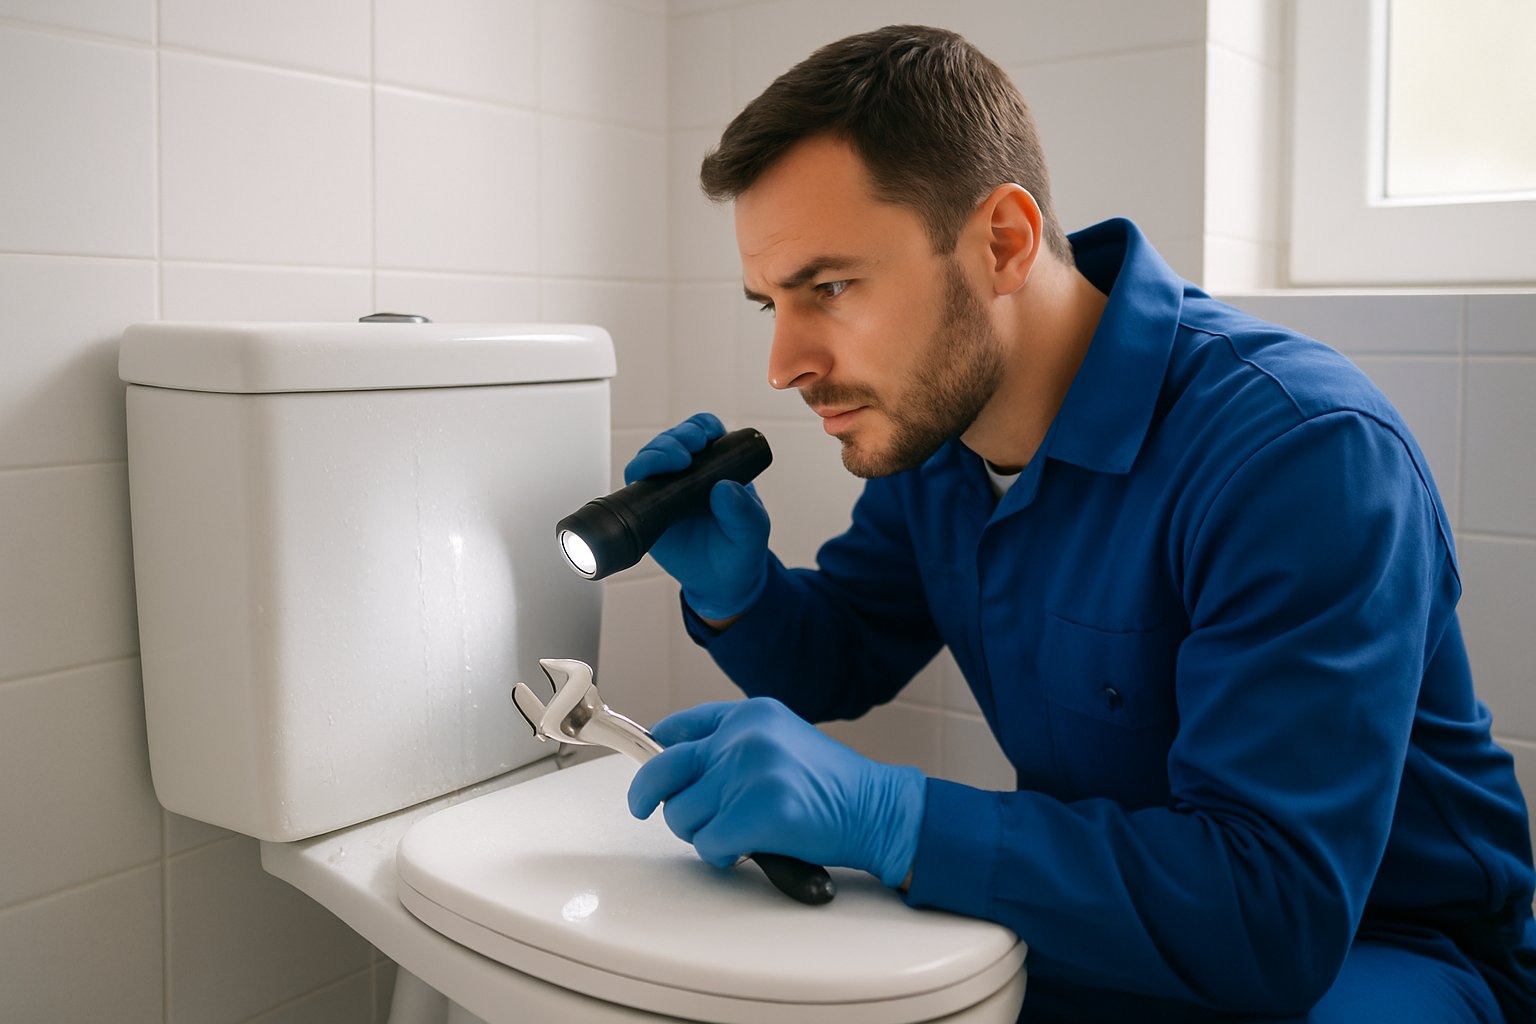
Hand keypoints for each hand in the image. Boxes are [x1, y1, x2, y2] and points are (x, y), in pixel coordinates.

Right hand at [623, 413, 769, 620]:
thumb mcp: (752, 532)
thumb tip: (724, 488)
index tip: (705, 438)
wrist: (718, 585)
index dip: (702, 427)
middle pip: (675, 438)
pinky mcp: (647, 505)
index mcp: (717, 466)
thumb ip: (744, 511)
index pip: (707, 432)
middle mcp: (689, 471)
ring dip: (657, 452)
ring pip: (652, 455)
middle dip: (676, 438)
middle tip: (684, 454)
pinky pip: (636, 481)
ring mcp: (666, 487)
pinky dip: (638, 473)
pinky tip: (645, 479)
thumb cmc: (738, 552)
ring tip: (670, 463)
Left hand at [627, 698, 925, 887]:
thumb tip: (676, 767)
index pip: (676, 728)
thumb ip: (733, 744)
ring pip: (681, 815)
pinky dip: (720, 855)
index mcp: (748, 714)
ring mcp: (751, 773)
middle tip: (646, 809)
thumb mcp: (781, 739)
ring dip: (700, 833)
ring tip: (734, 832)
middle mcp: (745, 737)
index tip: (645, 773)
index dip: (652, 751)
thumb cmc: (831, 784)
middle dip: (647, 796)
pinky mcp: (759, 813)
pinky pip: (707, 844)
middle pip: (662, 770)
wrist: (877, 808)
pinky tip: (746, 849)